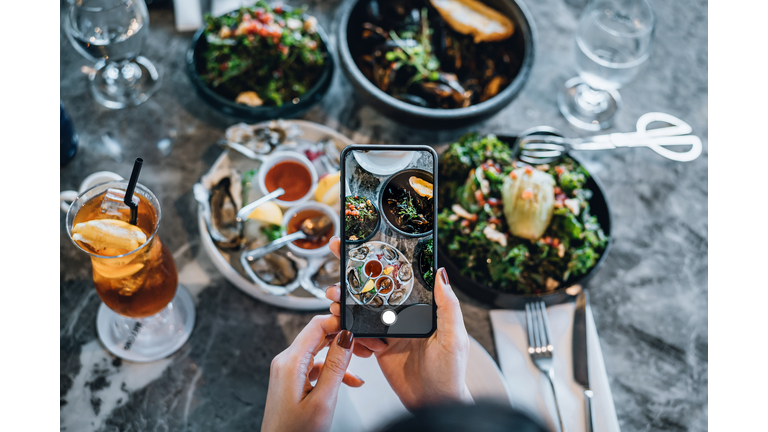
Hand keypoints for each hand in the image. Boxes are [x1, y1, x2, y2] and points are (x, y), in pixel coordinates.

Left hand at [261, 314, 372, 431]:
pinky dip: (332, 370)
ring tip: (361, 365)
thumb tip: (346, 337)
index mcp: (290, 363)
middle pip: (317, 335)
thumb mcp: (323, 400)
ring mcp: (287, 371)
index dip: (339, 321)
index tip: (357, 324)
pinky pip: (314, 366)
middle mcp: (285, 362)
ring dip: (340, 356)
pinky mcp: (291, 380)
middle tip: (364, 344)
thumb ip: (335, 366)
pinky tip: (350, 381)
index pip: (316, 326)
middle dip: (342, 337)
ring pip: (318, 350)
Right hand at [326, 237, 472, 410]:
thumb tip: (441, 274)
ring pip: (363, 310)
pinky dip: (349, 331)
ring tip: (335, 301)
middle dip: (355, 276)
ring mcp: (390, 330)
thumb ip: (447, 306)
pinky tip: (345, 329)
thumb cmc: (451, 373)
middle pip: (377, 289)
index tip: (366, 243)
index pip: (401, 277)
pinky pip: (359, 335)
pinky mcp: (379, 348)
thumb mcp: (454, 336)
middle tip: (337, 264)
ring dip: (347, 303)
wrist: (435, 405)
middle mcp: (405, 315)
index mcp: (423, 306)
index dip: (384, 260)